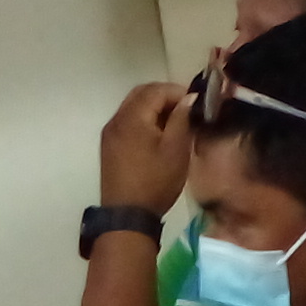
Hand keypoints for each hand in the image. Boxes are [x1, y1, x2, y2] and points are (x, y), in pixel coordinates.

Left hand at [100, 82, 194, 214]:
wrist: (128, 215)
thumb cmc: (156, 182)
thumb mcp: (176, 149)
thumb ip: (182, 118)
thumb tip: (189, 98)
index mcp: (132, 117)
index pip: (156, 90)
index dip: (178, 92)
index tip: (196, 104)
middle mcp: (116, 119)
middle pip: (142, 93)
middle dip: (165, 96)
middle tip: (186, 109)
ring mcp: (110, 132)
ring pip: (133, 106)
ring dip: (154, 107)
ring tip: (175, 122)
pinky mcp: (109, 145)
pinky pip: (127, 120)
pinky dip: (143, 119)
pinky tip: (158, 133)